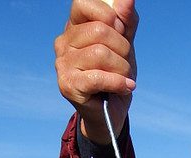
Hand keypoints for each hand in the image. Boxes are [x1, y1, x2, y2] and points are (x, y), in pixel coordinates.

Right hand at [55, 0, 138, 143]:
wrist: (110, 114)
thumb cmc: (115, 76)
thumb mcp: (124, 46)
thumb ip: (126, 22)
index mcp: (73, 28)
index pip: (84, 3)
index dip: (109, 16)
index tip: (120, 32)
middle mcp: (63, 43)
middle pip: (99, 31)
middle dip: (122, 48)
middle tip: (125, 64)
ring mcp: (63, 65)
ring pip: (101, 53)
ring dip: (122, 68)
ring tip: (125, 78)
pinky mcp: (68, 85)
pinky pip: (98, 77)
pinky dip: (118, 82)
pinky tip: (127, 87)